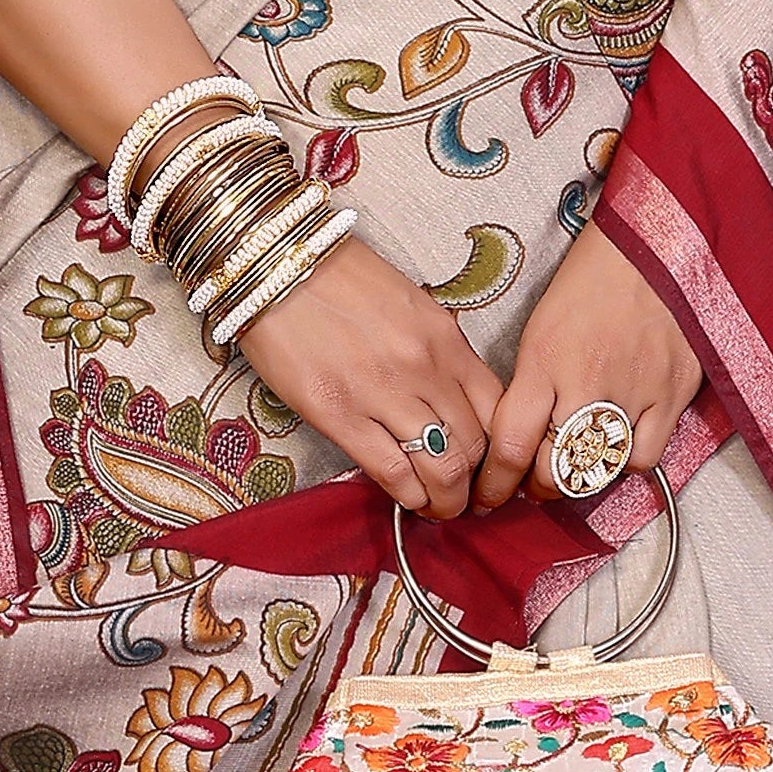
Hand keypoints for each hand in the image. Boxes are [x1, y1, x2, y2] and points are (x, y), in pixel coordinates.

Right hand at [235, 235, 503, 511]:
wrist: (274, 263)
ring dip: (445, 499)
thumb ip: (436, 350)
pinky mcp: (338, 414)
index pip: (496, 408)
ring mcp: (382, 392)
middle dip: (475, 482)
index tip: (489, 465)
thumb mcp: (409, 305)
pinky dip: (408, 496)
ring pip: (440, 466)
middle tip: (465, 496)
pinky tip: (408, 501)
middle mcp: (423, 367)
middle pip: (473, 444)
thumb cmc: (338, 279)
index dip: (499, 447)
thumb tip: (451, 398)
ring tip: (439, 508)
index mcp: (444, 338)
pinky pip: (391, 470)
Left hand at [476, 217, 700, 508]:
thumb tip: (512, 438)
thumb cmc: (590, 284)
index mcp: (543, 362)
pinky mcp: (672, 395)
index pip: (510, 445)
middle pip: (552, 470)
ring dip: (578, 479)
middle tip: (530, 483)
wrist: (651, 251)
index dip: (495, 483)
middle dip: (534, 487)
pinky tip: (616, 447)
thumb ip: (526, 385)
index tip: (488, 494)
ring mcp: (633, 393)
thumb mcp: (538, 329)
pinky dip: (625, 463)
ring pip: (598, 472)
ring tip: (573, 466)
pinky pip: (643, 457)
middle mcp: (585, 384)